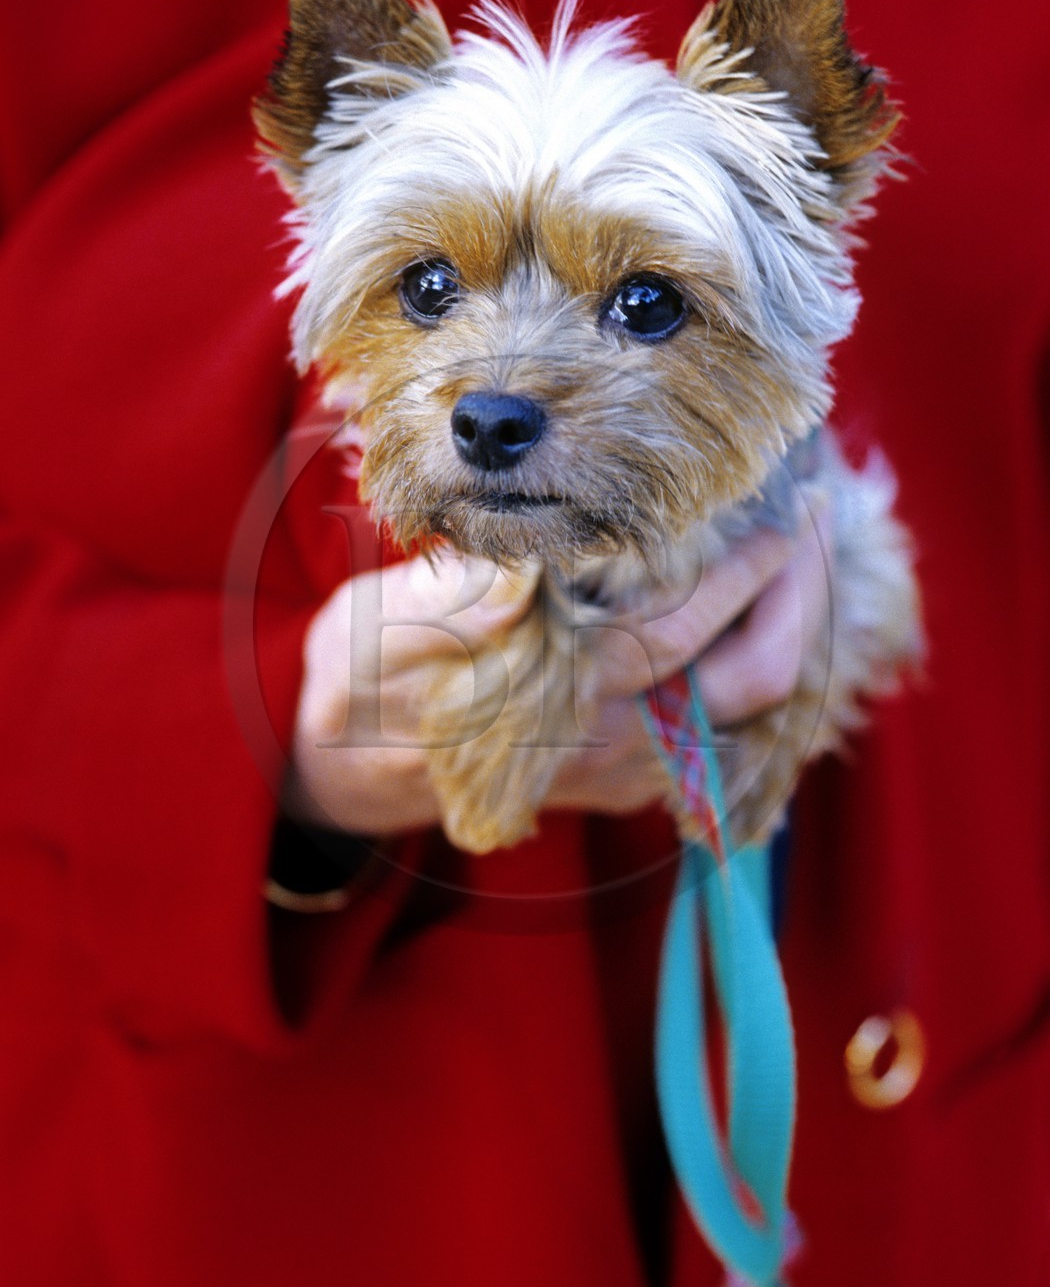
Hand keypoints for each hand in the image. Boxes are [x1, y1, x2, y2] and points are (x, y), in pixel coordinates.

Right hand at [286, 507, 831, 836]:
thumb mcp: (380, 631)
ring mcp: (626, 770)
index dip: (744, 567)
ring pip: (754, 714)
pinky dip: (758, 669)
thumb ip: (449, 612)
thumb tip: (518, 588)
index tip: (780, 507)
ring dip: (789, 632)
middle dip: (799, 599)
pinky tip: (760, 613)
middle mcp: (610, 743)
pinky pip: (728, 734)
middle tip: (812, 520)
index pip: (684, 627)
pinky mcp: (628, 780)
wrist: (348, 762)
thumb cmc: (366, 677)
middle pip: (754, 682)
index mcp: (559, 695)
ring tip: (801, 558)